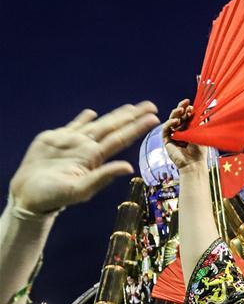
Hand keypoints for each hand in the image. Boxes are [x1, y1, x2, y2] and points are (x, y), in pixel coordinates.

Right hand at [10, 102, 157, 212]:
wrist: (29, 196)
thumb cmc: (55, 197)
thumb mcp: (81, 189)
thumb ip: (104, 176)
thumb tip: (129, 167)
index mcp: (95, 157)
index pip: (121, 138)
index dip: (137, 128)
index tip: (154, 118)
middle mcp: (87, 147)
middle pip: (114, 127)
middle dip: (132, 117)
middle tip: (151, 105)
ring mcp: (72, 142)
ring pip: (98, 124)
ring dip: (115, 116)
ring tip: (131, 108)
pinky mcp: (55, 139)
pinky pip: (73, 126)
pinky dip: (83, 118)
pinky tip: (92, 113)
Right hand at [162, 99, 205, 170]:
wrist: (194, 163)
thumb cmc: (199, 151)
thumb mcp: (201, 133)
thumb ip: (199, 121)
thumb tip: (201, 108)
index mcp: (189, 129)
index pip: (187, 117)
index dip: (188, 110)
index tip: (192, 106)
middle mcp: (180, 131)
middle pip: (178, 116)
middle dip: (181, 108)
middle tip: (185, 102)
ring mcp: (173, 135)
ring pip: (171, 120)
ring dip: (175, 113)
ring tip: (181, 109)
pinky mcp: (166, 140)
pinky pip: (166, 129)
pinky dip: (170, 123)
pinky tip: (176, 120)